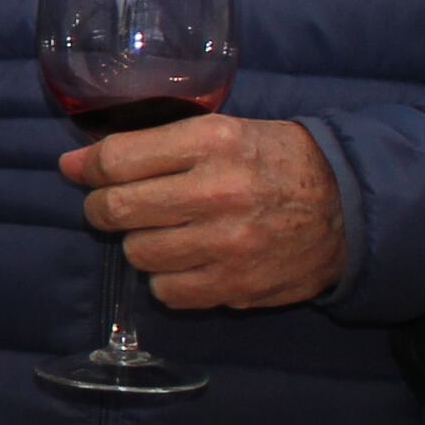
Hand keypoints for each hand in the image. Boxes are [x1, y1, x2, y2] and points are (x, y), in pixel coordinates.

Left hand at [65, 114, 343, 312]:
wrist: (350, 207)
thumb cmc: (276, 162)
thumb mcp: (223, 133)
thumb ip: (152, 146)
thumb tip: (75, 164)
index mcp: (213, 141)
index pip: (119, 159)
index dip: (88, 168)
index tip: (79, 172)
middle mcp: (218, 191)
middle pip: (118, 209)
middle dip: (102, 209)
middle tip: (111, 208)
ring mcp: (228, 243)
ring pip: (138, 253)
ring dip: (139, 244)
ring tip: (164, 232)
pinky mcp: (236, 285)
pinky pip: (167, 291)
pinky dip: (167, 279)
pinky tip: (187, 261)